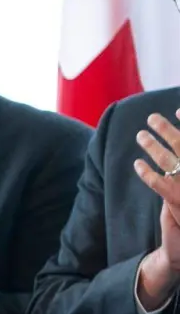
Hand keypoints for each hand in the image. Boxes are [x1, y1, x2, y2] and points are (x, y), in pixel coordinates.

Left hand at [135, 111, 179, 306]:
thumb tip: (173, 155)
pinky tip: (137, 165)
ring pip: (171, 161)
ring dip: (154, 145)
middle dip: (167, 130)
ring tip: (141, 135)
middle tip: (151, 117)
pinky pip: (161, 184)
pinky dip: (148, 173)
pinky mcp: (178, 203)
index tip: (178, 110)